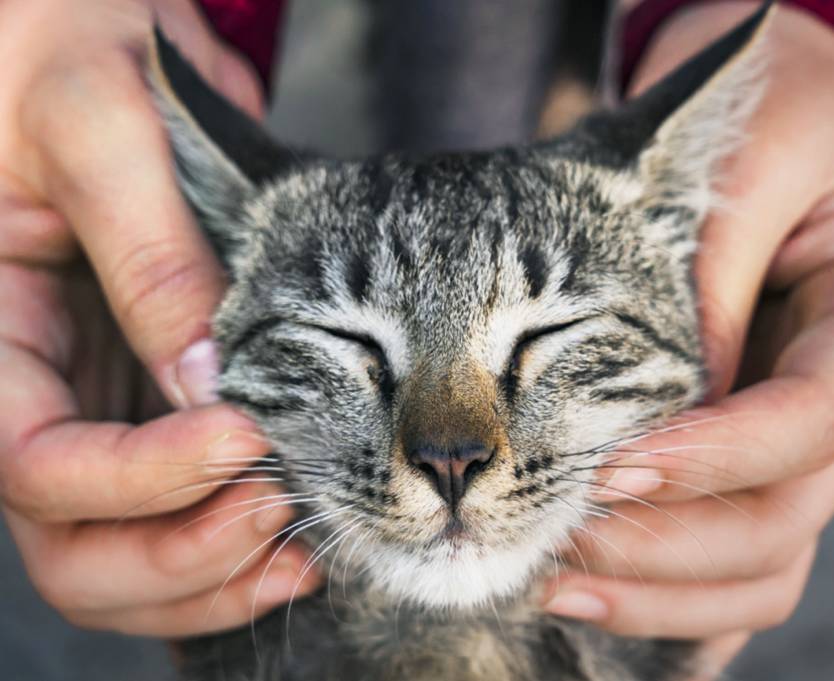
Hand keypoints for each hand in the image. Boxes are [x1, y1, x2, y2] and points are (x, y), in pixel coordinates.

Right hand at [0, 0, 315, 636]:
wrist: (97, 38)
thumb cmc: (65, 49)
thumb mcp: (98, 127)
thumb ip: (150, 253)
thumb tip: (208, 381)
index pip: (36, 463)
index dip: (141, 477)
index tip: (244, 435)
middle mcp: (45, 393)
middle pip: (74, 545)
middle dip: (176, 554)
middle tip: (277, 513)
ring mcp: (105, 408)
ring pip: (127, 552)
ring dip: (212, 574)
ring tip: (303, 547)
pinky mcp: (161, 407)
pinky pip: (183, 514)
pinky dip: (237, 547)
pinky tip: (302, 535)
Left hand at [543, 2, 833, 674]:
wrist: (779, 128)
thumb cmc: (778, 122)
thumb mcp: (751, 166)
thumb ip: (711, 275)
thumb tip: (660, 400)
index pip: (809, 422)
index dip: (713, 457)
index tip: (607, 464)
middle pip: (779, 519)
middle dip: (664, 542)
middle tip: (554, 541)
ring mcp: (795, 447)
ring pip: (758, 561)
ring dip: (656, 592)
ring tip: (550, 584)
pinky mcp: (751, 462)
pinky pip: (736, 560)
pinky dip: (674, 601)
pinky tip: (598, 607)